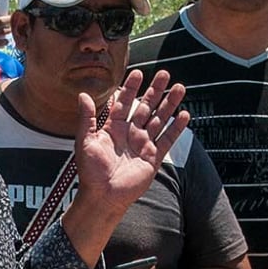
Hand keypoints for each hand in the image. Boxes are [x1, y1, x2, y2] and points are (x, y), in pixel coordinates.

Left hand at [72, 70, 188, 212]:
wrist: (103, 196)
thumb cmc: (90, 171)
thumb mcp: (85, 141)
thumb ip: (87, 118)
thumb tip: (83, 95)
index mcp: (113, 128)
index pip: (124, 102)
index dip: (131, 88)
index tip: (138, 73)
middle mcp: (130, 134)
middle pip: (146, 107)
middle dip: (155, 90)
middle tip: (165, 73)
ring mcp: (143, 145)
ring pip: (159, 119)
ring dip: (169, 104)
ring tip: (179, 87)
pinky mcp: (153, 158)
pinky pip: (167, 140)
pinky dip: (176, 128)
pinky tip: (184, 114)